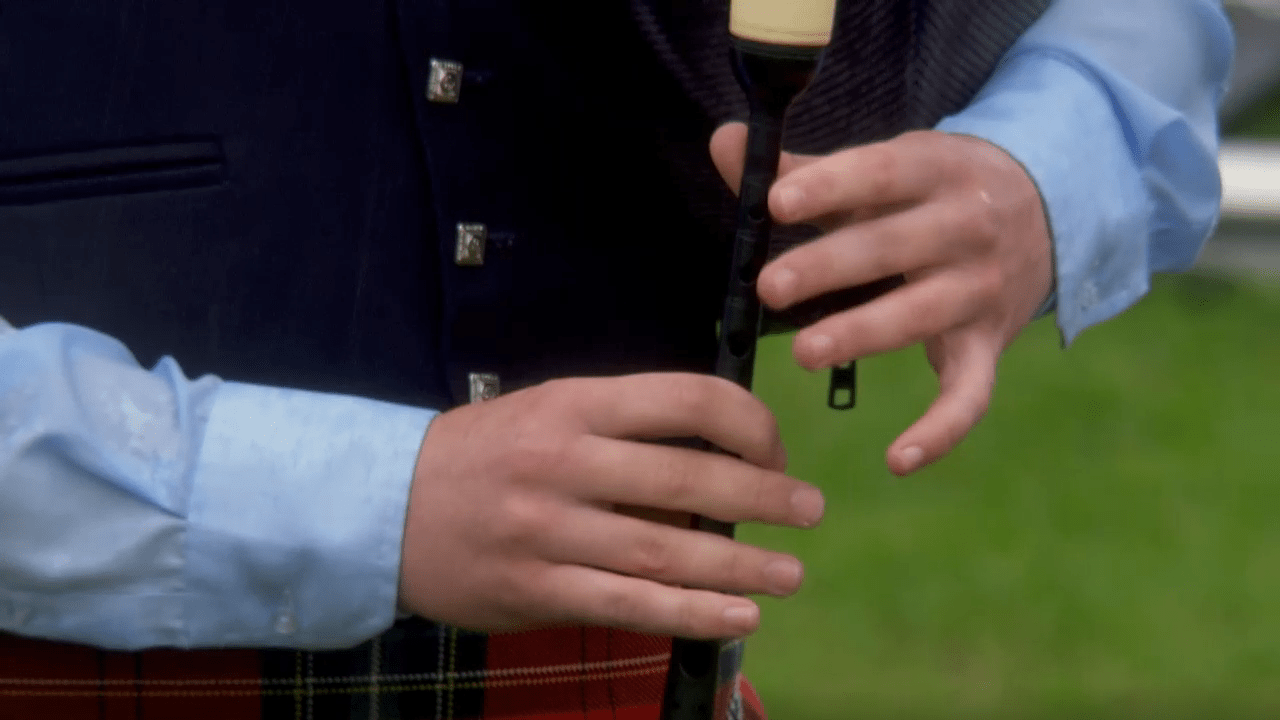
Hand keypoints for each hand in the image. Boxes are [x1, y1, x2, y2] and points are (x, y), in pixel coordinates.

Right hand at [397, 373, 824, 638]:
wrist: (383, 506)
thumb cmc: (483, 454)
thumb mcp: (548, 410)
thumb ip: (625, 427)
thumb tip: (721, 456)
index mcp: (572, 404)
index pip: (685, 401)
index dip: (748, 424)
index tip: (773, 450)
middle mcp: (562, 463)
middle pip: (686, 481)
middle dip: (762, 497)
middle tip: (809, 511)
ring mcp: (546, 531)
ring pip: (664, 553)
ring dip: (740, 566)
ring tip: (790, 573)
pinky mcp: (535, 589)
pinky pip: (628, 606)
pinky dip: (691, 614)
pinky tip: (739, 617)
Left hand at [710, 123, 1053, 475]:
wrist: (1049, 208)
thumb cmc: (930, 190)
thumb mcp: (883, 166)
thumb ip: (802, 168)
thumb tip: (724, 141)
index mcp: (934, 169)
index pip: (881, 173)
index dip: (829, 186)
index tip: (777, 204)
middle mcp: (967, 227)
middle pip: (894, 247)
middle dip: (831, 267)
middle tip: (769, 288)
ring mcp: (982, 290)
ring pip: (923, 315)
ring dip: (864, 334)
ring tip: (804, 351)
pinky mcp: (990, 345)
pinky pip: (971, 395)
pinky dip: (942, 432)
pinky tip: (896, 461)